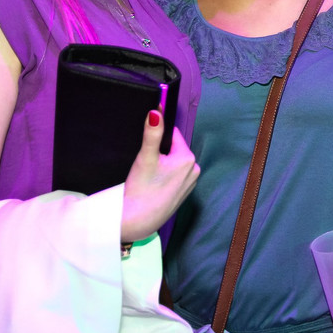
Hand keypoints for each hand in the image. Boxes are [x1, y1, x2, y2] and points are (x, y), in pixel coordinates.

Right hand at [120, 110, 198, 242]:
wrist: (137, 221)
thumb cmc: (141, 189)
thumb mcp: (146, 157)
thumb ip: (152, 132)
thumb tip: (156, 110)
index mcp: (188, 158)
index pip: (173, 135)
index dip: (159, 139)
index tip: (149, 149)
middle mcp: (195, 170)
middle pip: (174, 150)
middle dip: (161, 153)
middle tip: (147, 167)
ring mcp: (191, 183)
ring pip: (174, 163)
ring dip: (163, 166)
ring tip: (150, 178)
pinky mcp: (184, 194)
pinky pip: (175, 177)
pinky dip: (165, 178)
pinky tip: (154, 186)